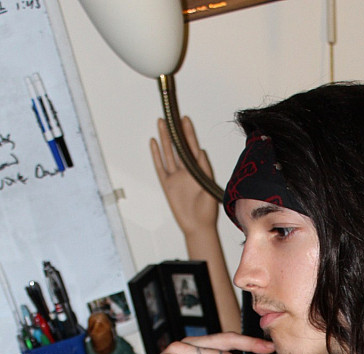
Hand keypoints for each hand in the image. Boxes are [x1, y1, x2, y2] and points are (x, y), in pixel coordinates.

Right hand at [150, 116, 218, 236]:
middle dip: (175, 131)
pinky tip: (154, 143)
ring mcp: (176, 177)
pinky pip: (160, 167)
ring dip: (165, 139)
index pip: (192, 147)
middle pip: (179, 147)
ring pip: (168, 153)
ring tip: (161, 123)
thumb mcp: (209, 187)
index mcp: (198, 171)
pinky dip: (156, 155)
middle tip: (171, 115)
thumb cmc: (207, 211)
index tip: (184, 119)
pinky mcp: (167, 185)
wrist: (198, 227)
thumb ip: (204, 169)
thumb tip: (201, 152)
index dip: (188, 133)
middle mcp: (186, 172)